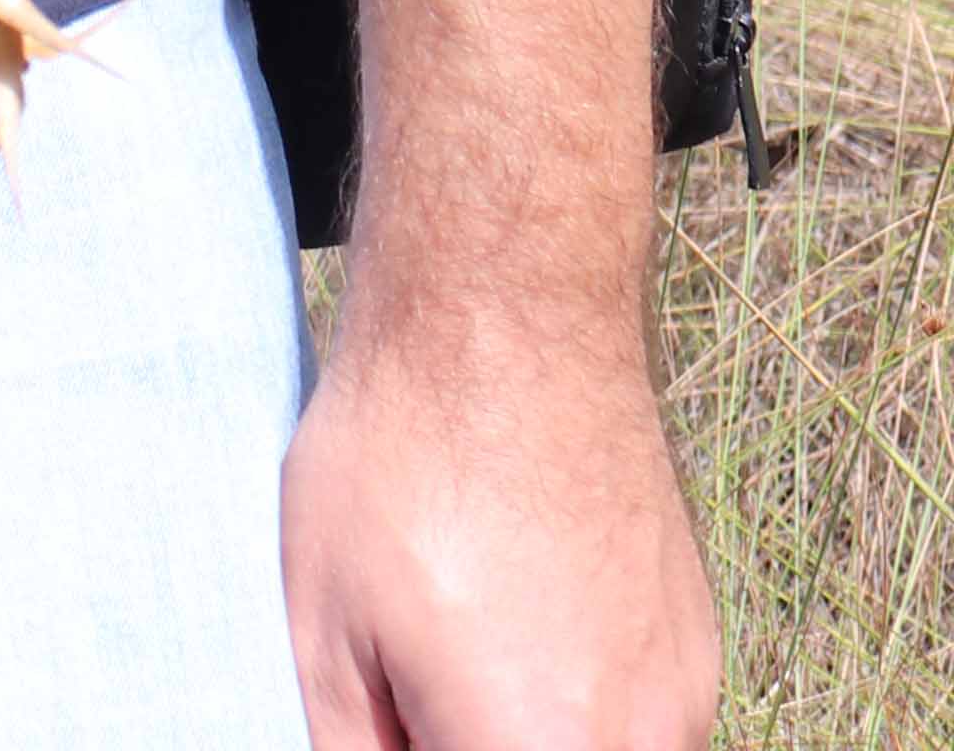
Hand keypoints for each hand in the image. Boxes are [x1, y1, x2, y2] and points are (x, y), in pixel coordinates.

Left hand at [284, 300, 718, 747]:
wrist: (507, 316)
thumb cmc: (402, 456)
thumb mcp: (324, 621)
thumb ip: (352, 747)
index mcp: (532, 747)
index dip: (422, 740)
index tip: (401, 708)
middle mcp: (633, 743)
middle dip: (473, 731)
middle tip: (424, 674)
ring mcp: (681, 698)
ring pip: (595, 749)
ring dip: (531, 726)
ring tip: (469, 633)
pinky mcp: (700, 648)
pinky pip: (639, 722)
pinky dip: (578, 697)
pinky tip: (524, 609)